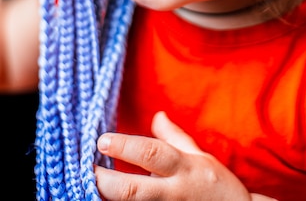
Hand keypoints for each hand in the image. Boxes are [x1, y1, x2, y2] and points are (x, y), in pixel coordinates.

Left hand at [95, 110, 252, 199]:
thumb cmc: (216, 185)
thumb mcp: (198, 156)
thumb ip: (174, 137)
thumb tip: (158, 115)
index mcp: (182, 167)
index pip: (150, 153)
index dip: (124, 146)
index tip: (102, 139)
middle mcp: (173, 193)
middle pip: (132, 191)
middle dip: (104, 181)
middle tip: (87, 168)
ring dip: (108, 198)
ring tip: (89, 185)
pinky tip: (106, 200)